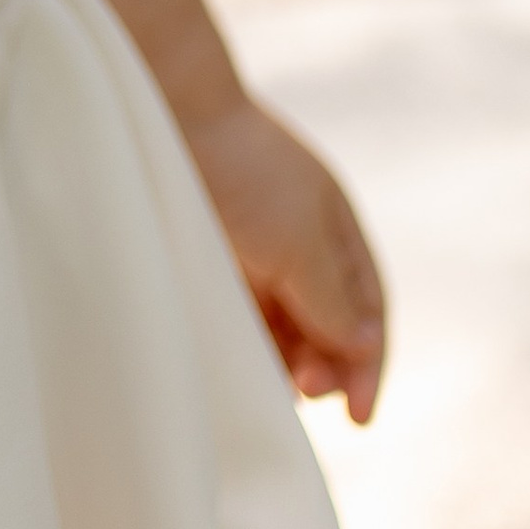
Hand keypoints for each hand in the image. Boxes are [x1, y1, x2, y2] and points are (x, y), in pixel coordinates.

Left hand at [179, 90, 386, 424]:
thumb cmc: (242, 170)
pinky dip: (247, 345)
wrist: (162, 109)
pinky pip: (238, 314)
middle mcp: (298, 242)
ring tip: (276, 391)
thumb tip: (360, 349)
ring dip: (287, 362)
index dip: (367, 364)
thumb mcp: (300, 241)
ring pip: (282, 325)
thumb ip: (332, 298)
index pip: (365, 310)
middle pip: (326, 324)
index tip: (359, 418)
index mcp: (334, 230)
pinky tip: (241, 370)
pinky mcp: (207, 257)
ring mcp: (251, 249)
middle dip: (326, 367)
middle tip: (307, 395)